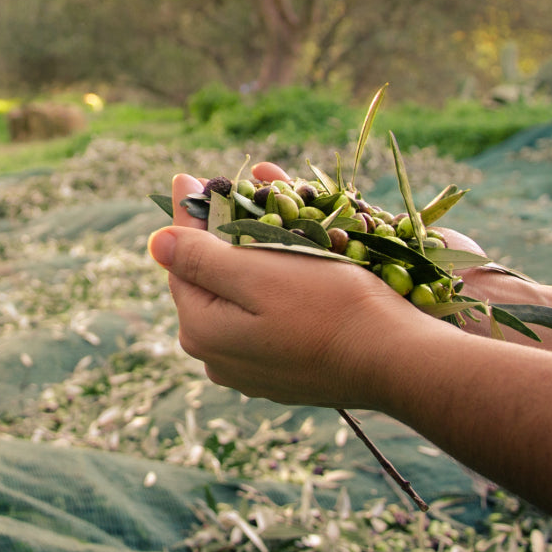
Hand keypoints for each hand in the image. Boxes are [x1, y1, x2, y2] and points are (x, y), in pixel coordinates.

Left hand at [150, 169, 443, 410]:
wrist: (395, 359)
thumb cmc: (329, 307)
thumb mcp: (257, 272)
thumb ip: (200, 258)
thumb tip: (156, 241)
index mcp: (201, 330)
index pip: (181, 259)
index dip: (187, 214)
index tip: (186, 177)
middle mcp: (216, 357)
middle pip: (208, 281)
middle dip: (217, 235)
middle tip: (224, 192)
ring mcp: (248, 371)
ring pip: (237, 299)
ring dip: (245, 259)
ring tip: (258, 220)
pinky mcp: (281, 374)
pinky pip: (263, 318)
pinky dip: (270, 288)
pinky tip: (286, 264)